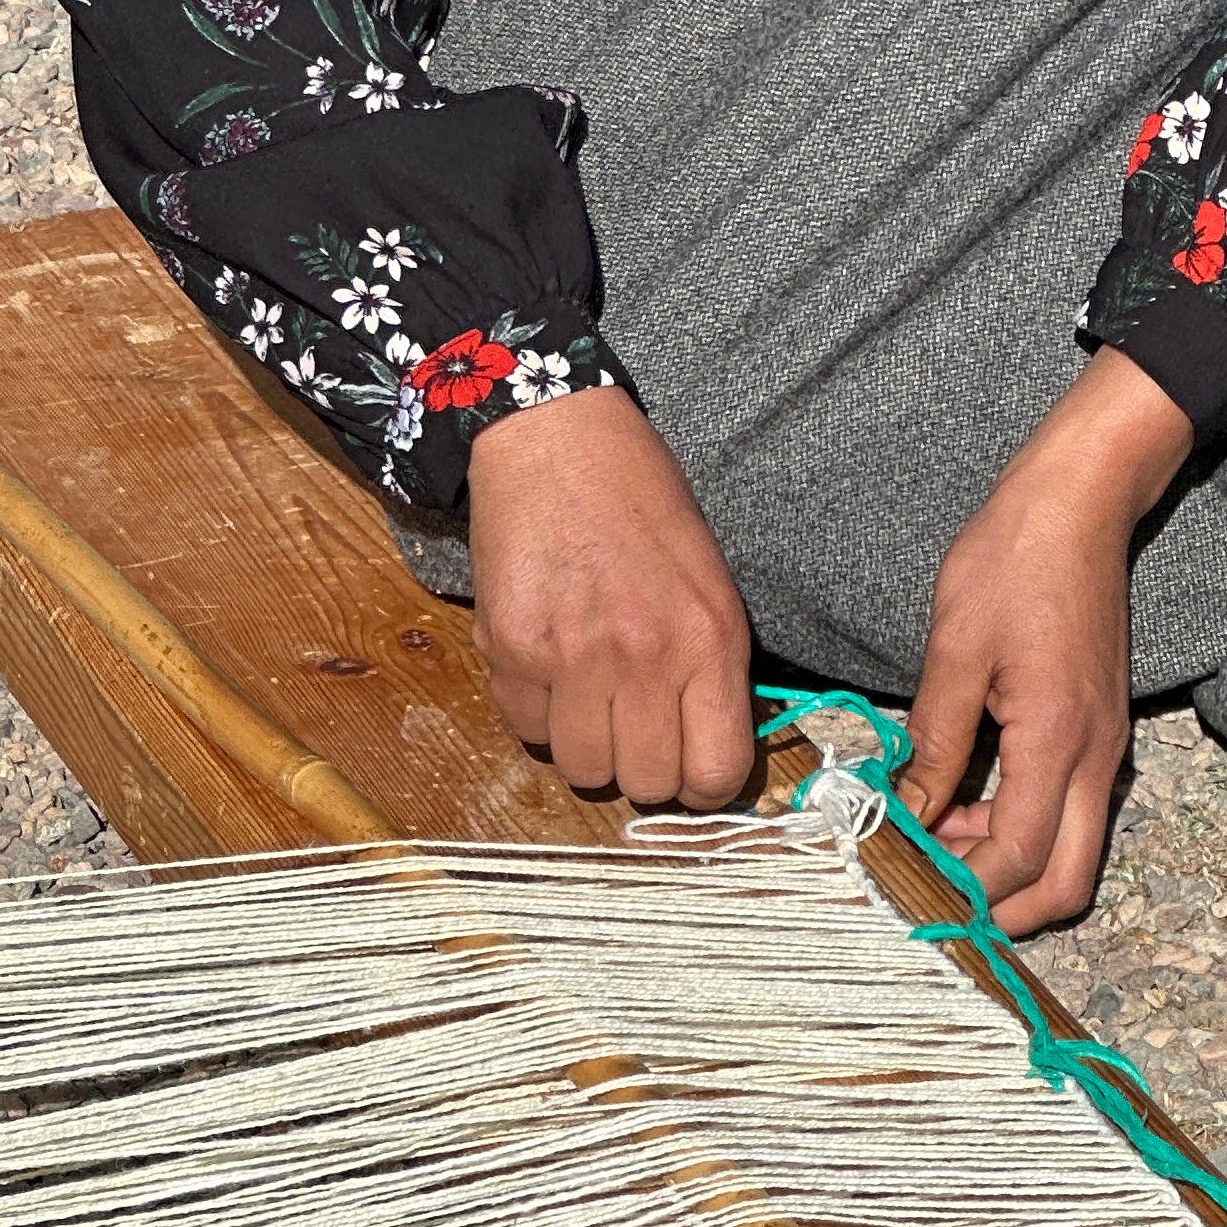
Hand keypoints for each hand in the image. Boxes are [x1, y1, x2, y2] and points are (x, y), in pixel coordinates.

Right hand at [466, 384, 755, 810]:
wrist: (557, 439)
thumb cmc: (641, 503)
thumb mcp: (708, 581)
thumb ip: (710, 667)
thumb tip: (705, 752)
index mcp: (708, 638)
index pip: (715, 773)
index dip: (701, 787)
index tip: (687, 771)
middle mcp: (644, 656)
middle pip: (644, 784)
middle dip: (640, 768)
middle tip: (632, 727)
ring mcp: (572, 655)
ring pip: (580, 770)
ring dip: (584, 743)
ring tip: (586, 690)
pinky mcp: (511, 647)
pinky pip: (523, 728)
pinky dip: (534, 711)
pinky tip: (545, 662)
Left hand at [902, 351, 1191, 934]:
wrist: (1079, 505)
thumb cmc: (1013, 561)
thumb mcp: (954, 650)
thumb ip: (935, 742)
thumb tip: (910, 810)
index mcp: (1057, 739)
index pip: (1020, 857)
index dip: (966, 888)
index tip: (910, 887)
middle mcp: (1095, 756)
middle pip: (1067, 882)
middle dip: (1006, 908)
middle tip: (936, 894)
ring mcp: (1106, 746)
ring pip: (1073, 852)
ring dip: (1011, 867)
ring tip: (937, 841)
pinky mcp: (1100, 730)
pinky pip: (1072, 811)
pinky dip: (1024, 829)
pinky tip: (967, 804)